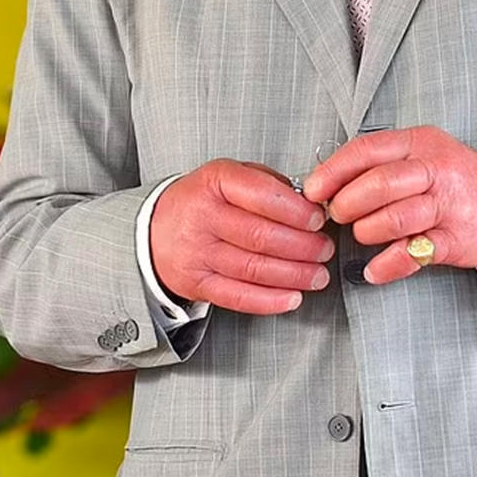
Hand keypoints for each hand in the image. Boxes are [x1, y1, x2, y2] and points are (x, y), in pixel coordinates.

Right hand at [151, 158, 333, 314]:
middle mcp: (201, 217)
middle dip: (302, 246)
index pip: (260, 195)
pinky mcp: (196, 282)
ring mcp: (196, 252)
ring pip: (253, 268)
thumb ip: (267, 184)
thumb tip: (309, 204)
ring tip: (316, 274)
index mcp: (213, 183)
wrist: (153, 229)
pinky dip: (269, 300)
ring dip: (294, 275)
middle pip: (261, 236)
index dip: (295, 211)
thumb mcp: (228, 176)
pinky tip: (292, 297)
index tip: (318, 219)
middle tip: (323, 249)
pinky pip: (237, 296)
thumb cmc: (200, 202)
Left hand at [302, 126, 476, 284]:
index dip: (332, 172)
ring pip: (394, 218)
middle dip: (347, 204)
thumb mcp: (417, 155)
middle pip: (379, 184)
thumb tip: (324, 183)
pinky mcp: (454, 239)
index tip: (313, 190)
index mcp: (417, 144)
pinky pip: (411, 254)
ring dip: (366, 231)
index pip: (365, 151)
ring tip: (363, 234)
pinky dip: (386, 265)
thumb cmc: (450, 180)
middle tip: (338, 214)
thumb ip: (374, 165)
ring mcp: (446, 205)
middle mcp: (434, 170)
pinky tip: (374, 268)